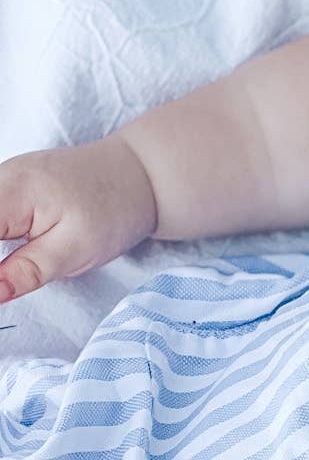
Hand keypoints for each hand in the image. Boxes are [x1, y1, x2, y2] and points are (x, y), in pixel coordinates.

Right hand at [0, 138, 159, 303]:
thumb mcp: (74, 249)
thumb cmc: (116, 207)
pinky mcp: (7, 189)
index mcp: (11, 190)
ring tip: (6, 276)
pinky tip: (3, 264)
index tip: (0, 285)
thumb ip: (24, 272)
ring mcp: (1, 180)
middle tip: (5, 283)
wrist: (143, 173)